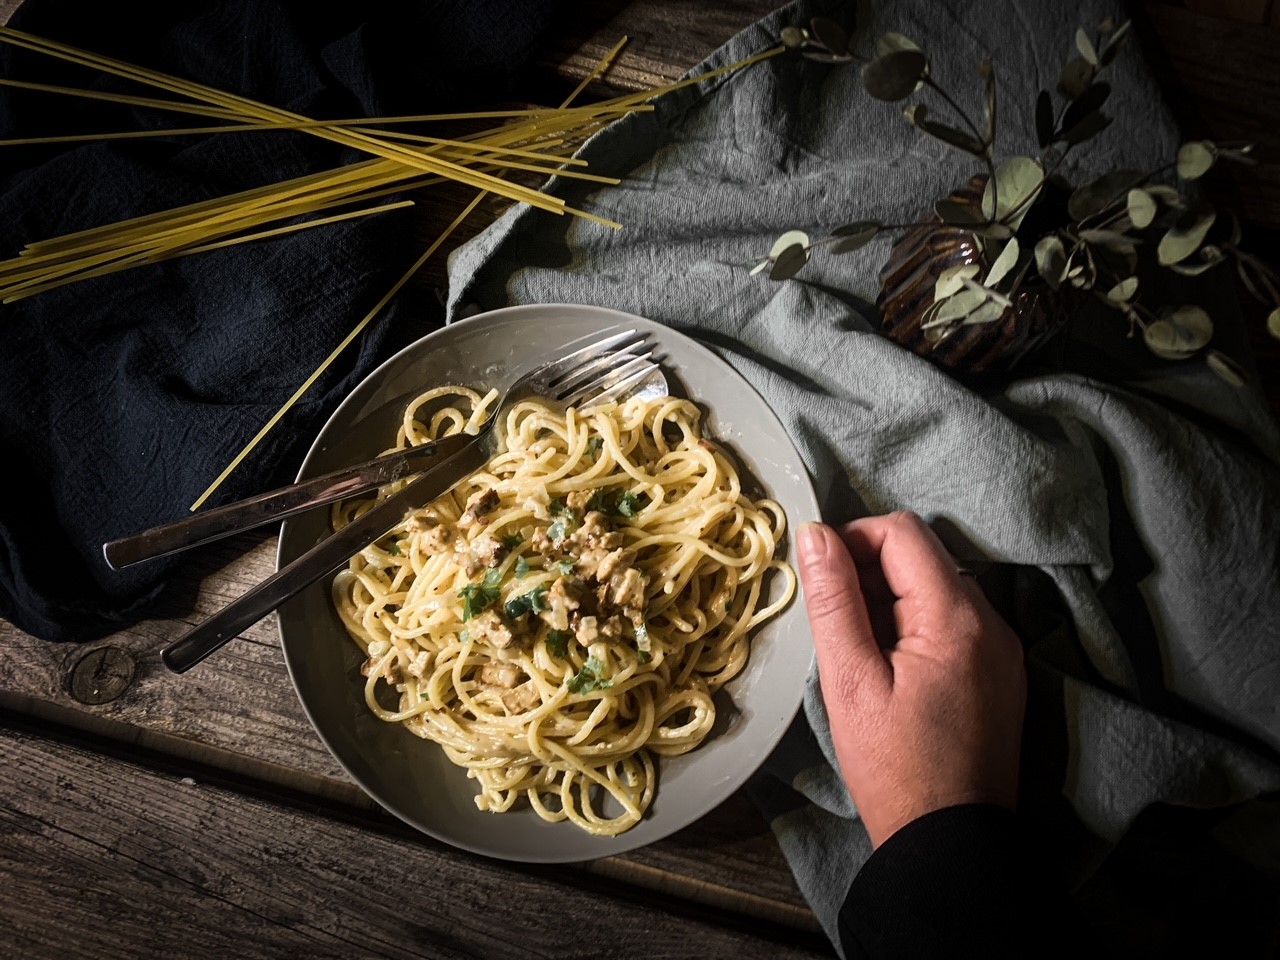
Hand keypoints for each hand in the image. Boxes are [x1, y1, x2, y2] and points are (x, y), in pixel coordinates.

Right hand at [798, 512, 1026, 847]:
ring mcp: (1001, 648)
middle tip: (834, 618)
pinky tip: (888, 667)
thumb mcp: (850, 681)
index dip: (852, 538)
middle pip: (923, 555)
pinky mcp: (999, 672)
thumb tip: (815, 535)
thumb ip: (834, 601)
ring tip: (858, 649)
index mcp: (957, 618)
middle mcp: (991, 622)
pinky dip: (914, 624)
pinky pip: (952, 622)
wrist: (951, 842)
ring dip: (890, 597)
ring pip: (936, 586)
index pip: (902, 531)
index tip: (820, 575)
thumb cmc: (895, 769)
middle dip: (869, 569)